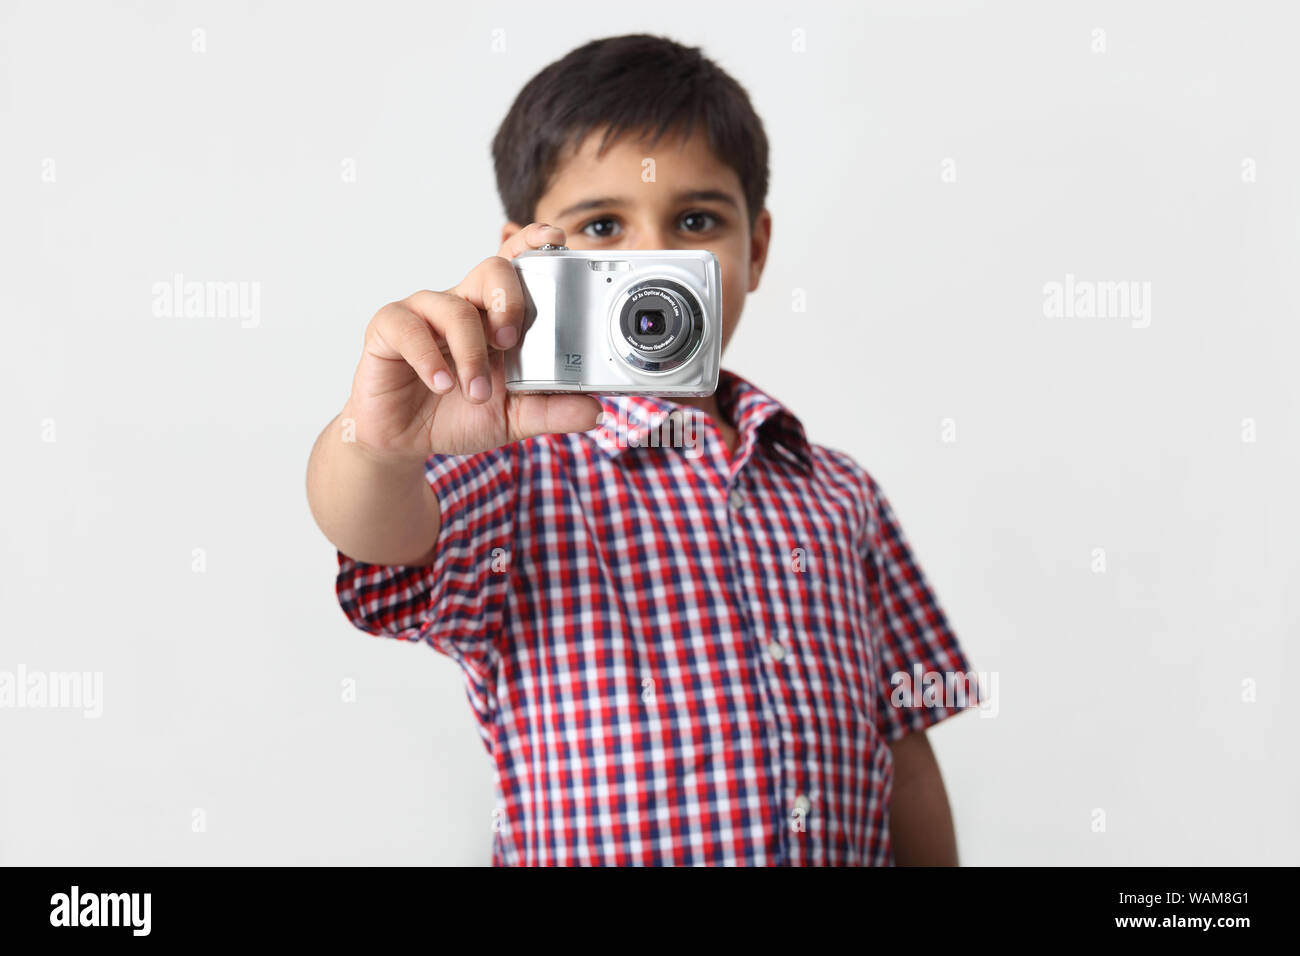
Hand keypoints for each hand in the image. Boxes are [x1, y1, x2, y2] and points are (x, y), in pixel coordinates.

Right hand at [341, 222, 602, 461]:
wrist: (404, 439)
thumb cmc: (457, 414)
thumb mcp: (513, 418)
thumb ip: (551, 412)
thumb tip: (595, 411)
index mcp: (494, 315)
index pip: (516, 265)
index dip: (533, 243)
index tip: (556, 238)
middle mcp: (462, 304)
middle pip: (491, 269)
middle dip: (509, 300)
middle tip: (513, 340)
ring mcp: (424, 313)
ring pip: (453, 306)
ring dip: (471, 352)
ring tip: (476, 391)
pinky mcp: (388, 328)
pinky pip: (408, 327)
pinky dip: (429, 358)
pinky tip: (441, 383)